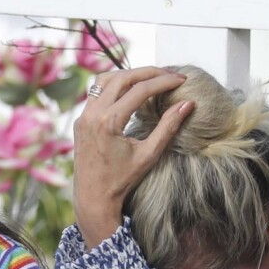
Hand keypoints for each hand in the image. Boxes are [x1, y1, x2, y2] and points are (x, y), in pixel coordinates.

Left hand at [74, 67, 194, 247]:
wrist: (93, 196)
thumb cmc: (122, 180)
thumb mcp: (149, 154)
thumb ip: (168, 127)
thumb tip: (187, 104)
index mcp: (108, 122)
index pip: (140, 89)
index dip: (164, 81)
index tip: (182, 80)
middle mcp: (92, 114)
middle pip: (122, 77)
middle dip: (148, 72)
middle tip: (170, 74)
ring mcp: (83, 115)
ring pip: (105, 80)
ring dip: (129, 75)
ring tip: (151, 78)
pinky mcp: (81, 119)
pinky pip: (96, 92)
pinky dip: (114, 85)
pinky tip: (131, 89)